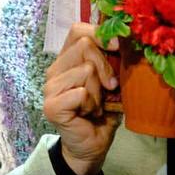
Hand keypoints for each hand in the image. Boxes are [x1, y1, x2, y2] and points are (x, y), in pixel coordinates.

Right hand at [42, 21, 120, 174]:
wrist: (94, 144)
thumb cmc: (104, 110)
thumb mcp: (112, 79)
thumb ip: (111, 59)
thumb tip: (124, 39)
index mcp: (67, 59)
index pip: (78, 29)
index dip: (100, 34)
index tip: (118, 47)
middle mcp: (55, 70)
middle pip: (84, 45)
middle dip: (106, 66)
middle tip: (109, 87)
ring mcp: (50, 88)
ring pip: (86, 70)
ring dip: (99, 91)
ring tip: (96, 104)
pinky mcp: (51, 105)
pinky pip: (81, 93)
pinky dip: (93, 104)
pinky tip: (89, 114)